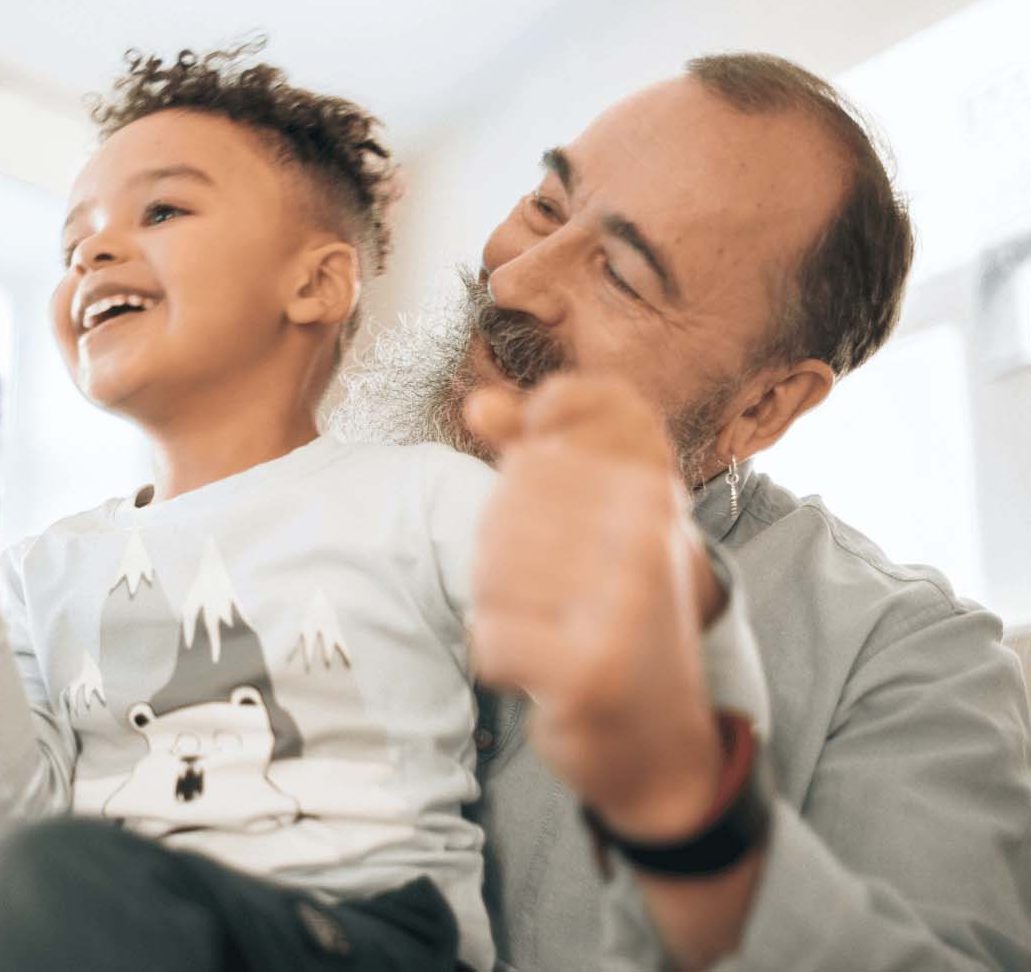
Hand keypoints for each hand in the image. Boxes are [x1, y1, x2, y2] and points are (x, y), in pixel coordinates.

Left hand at [465, 374, 724, 840]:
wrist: (666, 744)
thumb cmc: (622, 617)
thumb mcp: (600, 524)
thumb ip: (538, 452)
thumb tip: (479, 401)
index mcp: (656, 488)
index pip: (545, 435)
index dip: (523, 475)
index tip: (558, 522)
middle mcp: (650, 534)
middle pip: (504, 506)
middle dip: (505, 558)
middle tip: (554, 596)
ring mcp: (624, 603)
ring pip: (489, 572)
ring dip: (504, 610)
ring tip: (551, 628)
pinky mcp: (590, 669)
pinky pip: (490, 638)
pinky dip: (501, 659)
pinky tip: (544, 670)